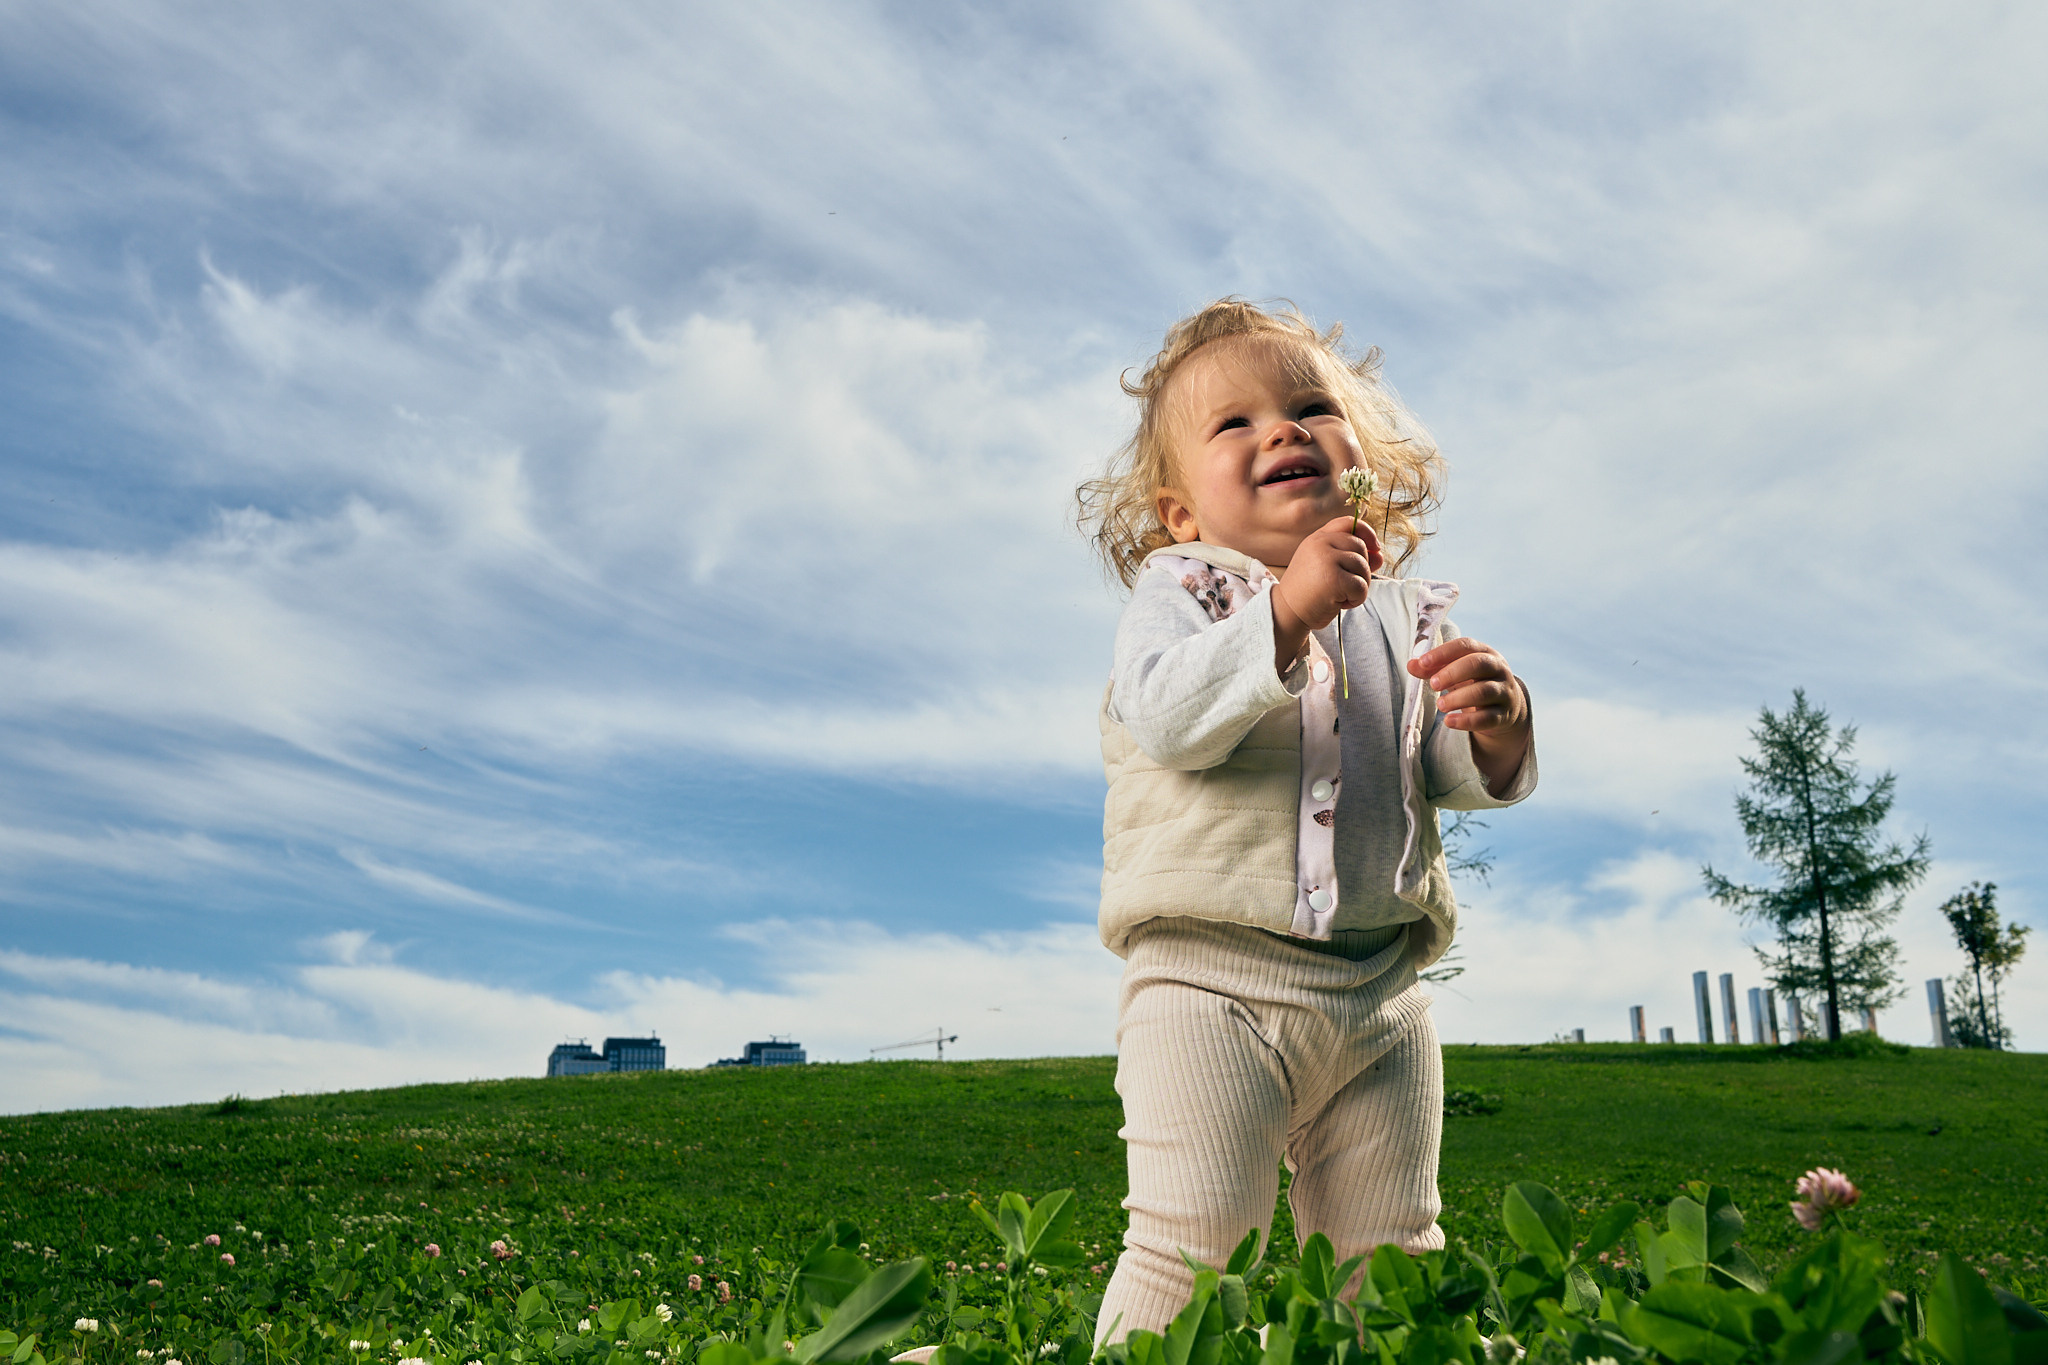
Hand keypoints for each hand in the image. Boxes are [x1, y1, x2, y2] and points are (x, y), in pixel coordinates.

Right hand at [1271, 516, 1382, 671]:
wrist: (1287, 612)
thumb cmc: (1308, 592)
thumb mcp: (1327, 568)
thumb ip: (1351, 558)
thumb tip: (1379, 555)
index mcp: (1317, 538)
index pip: (1347, 523)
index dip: (1366, 532)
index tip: (1375, 547)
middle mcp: (1320, 544)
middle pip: (1360, 547)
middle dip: (1361, 569)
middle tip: (1345, 586)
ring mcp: (1326, 559)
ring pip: (1363, 567)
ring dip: (1358, 587)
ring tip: (1339, 595)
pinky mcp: (1333, 578)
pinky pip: (1361, 586)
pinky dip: (1356, 599)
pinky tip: (1339, 603)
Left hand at [1409, 637, 1530, 792]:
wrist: (1505, 708)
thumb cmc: (1474, 683)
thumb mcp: (1456, 673)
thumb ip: (1433, 668)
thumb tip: (1411, 665)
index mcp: (1485, 653)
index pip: (1465, 646)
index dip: (1443, 653)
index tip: (1423, 662)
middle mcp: (1498, 669)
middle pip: (1478, 664)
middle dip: (1453, 673)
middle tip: (1433, 684)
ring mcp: (1503, 692)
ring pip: (1484, 691)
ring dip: (1458, 698)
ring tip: (1440, 705)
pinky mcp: (1503, 715)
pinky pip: (1487, 718)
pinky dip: (1467, 721)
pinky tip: (1449, 722)